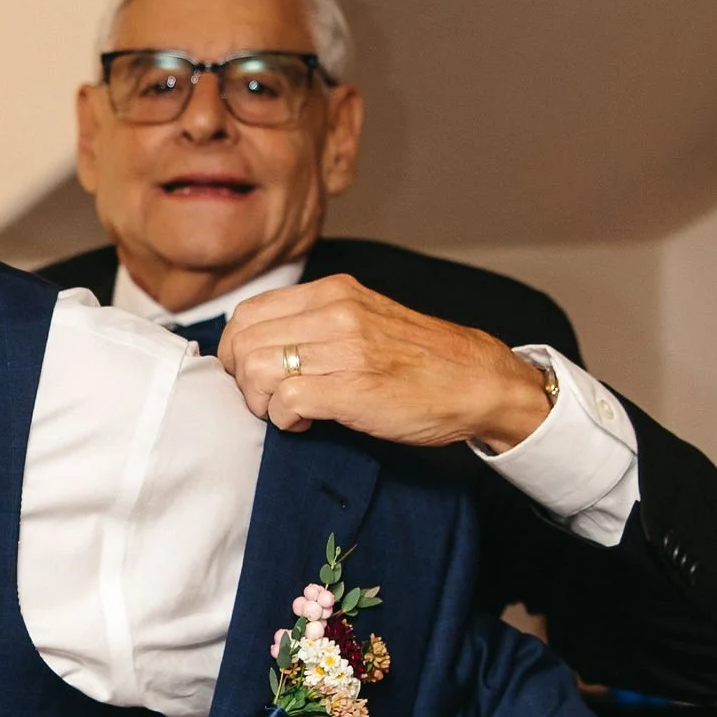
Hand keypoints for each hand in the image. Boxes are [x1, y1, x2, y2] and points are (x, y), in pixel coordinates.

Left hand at [220, 274, 554, 447]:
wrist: (479, 382)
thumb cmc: (422, 360)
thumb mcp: (365, 319)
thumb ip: (318, 323)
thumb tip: (265, 345)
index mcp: (332, 293)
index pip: (248, 312)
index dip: (237, 348)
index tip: (251, 372)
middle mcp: (334, 313)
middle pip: (243, 341)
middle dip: (242, 378)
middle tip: (265, 398)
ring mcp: (343, 349)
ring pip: (256, 369)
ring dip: (261, 401)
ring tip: (287, 411)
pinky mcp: (351, 388)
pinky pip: (283, 401)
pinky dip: (284, 419)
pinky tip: (306, 423)